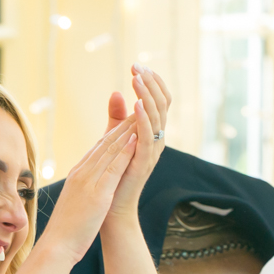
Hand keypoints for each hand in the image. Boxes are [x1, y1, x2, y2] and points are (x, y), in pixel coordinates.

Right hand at [38, 119, 140, 263]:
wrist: (57, 245)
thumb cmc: (66, 229)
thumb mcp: (76, 202)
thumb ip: (83, 189)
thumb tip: (90, 184)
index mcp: (77, 175)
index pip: (97, 148)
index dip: (113, 133)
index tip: (125, 121)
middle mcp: (82, 173)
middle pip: (104, 143)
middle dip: (121, 125)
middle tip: (136, 108)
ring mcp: (88, 181)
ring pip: (110, 150)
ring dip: (126, 131)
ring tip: (140, 115)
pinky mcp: (97, 193)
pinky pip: (113, 167)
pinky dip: (125, 152)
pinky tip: (135, 140)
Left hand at [104, 66, 172, 222]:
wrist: (111, 208)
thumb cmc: (113, 174)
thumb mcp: (114, 138)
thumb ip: (117, 116)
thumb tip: (117, 91)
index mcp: (152, 132)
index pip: (160, 100)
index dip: (152, 82)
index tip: (138, 65)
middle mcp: (157, 139)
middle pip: (162, 103)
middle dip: (151, 82)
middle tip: (137, 66)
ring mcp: (152, 150)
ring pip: (157, 116)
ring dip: (147, 94)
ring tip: (137, 78)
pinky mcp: (144, 161)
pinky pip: (147, 136)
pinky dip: (144, 118)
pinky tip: (137, 104)